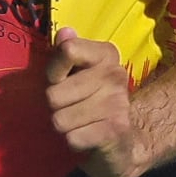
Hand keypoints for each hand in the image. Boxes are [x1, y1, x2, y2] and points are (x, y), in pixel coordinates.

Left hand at [46, 27, 144, 176]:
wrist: (121, 144)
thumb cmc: (89, 102)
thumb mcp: (75, 74)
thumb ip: (65, 54)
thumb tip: (64, 32)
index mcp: (106, 54)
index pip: (67, 50)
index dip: (54, 71)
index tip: (61, 80)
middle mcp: (116, 74)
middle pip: (54, 94)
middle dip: (55, 106)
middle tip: (71, 107)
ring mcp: (118, 102)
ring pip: (59, 119)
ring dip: (64, 125)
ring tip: (79, 122)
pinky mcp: (116, 130)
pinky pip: (72, 137)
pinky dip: (74, 141)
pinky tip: (88, 136)